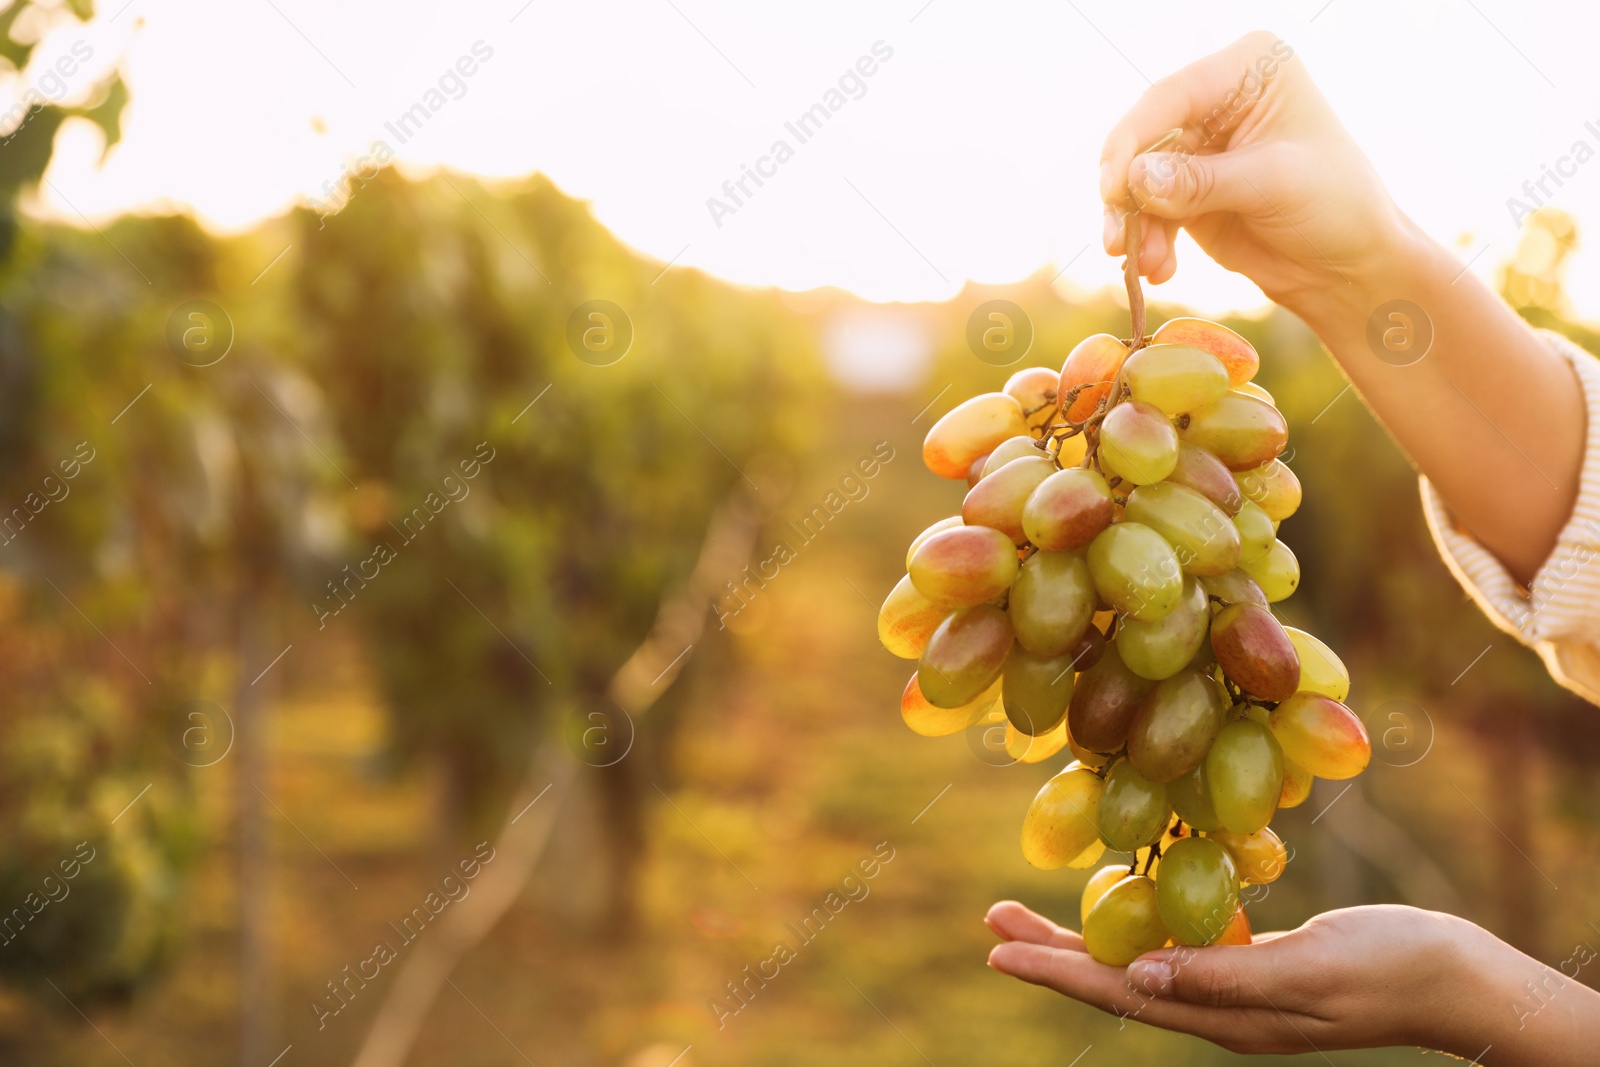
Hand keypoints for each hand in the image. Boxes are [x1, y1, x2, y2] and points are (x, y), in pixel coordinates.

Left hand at [986, 899, 1499, 1057]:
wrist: (1458, 979)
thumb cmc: (1393, 967)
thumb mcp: (1309, 969)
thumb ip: (1225, 976)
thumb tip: (1140, 981)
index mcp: (1227, 1017)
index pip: (1120, 995)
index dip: (1057, 969)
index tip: (999, 950)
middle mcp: (1221, 1010)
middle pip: (1117, 982)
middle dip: (1053, 952)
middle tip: (995, 922)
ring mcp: (1239, 992)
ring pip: (1141, 966)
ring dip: (1085, 939)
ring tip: (1032, 917)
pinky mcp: (1259, 967)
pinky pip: (1179, 949)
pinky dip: (1138, 928)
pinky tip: (1123, 909)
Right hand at [1099, 31, 1404, 318]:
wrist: (1350, 266)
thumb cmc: (1336, 207)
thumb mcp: (1273, 185)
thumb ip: (1200, 182)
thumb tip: (1133, 181)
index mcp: (1249, 70)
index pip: (1172, 96)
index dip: (1133, 139)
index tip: (1113, 187)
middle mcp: (1217, 101)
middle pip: (1144, 139)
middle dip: (1127, 193)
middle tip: (1118, 240)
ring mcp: (1199, 149)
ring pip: (1137, 181)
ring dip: (1133, 225)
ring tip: (1140, 264)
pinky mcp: (1187, 193)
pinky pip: (1147, 213)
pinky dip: (1146, 243)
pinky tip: (1158, 271)